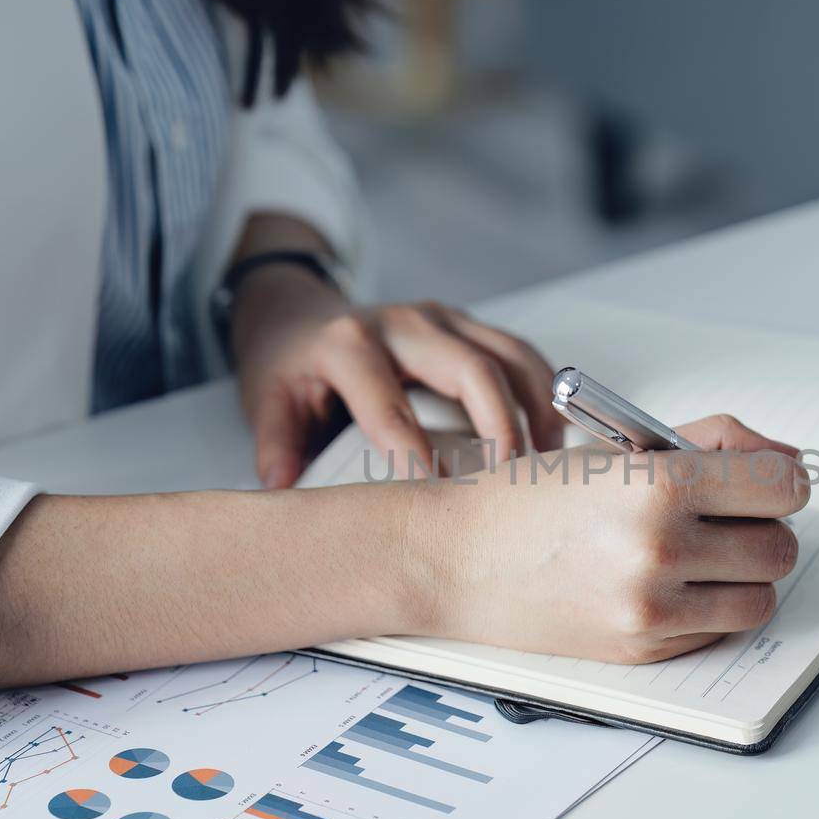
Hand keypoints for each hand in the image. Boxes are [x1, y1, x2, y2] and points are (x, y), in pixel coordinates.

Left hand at [232, 268, 564, 487]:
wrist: (299, 313)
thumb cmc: (290, 366)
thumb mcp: (268, 400)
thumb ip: (276, 446)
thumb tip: (285, 491)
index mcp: (350, 345)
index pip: (392, 408)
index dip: (418, 459)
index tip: (440, 505)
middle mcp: (403, 323)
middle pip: (471, 370)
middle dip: (501, 430)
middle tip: (512, 485)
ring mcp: (441, 318)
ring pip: (509, 356)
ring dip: (537, 409)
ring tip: (548, 464)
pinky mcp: (466, 324)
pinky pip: (519, 353)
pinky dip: (542, 392)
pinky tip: (550, 436)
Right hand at [409, 414, 808, 663]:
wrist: (457, 559)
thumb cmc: (533, 498)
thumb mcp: (621, 448)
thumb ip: (713, 445)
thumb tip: (790, 462)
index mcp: (660, 485)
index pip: (783, 486)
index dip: (782, 480)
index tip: (767, 481)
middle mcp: (660, 550)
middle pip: (780, 547)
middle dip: (762, 529)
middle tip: (723, 517)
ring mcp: (652, 609)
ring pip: (761, 598)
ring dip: (744, 575)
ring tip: (700, 553)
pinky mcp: (643, 649)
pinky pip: (719, 630)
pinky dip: (708, 608)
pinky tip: (666, 584)